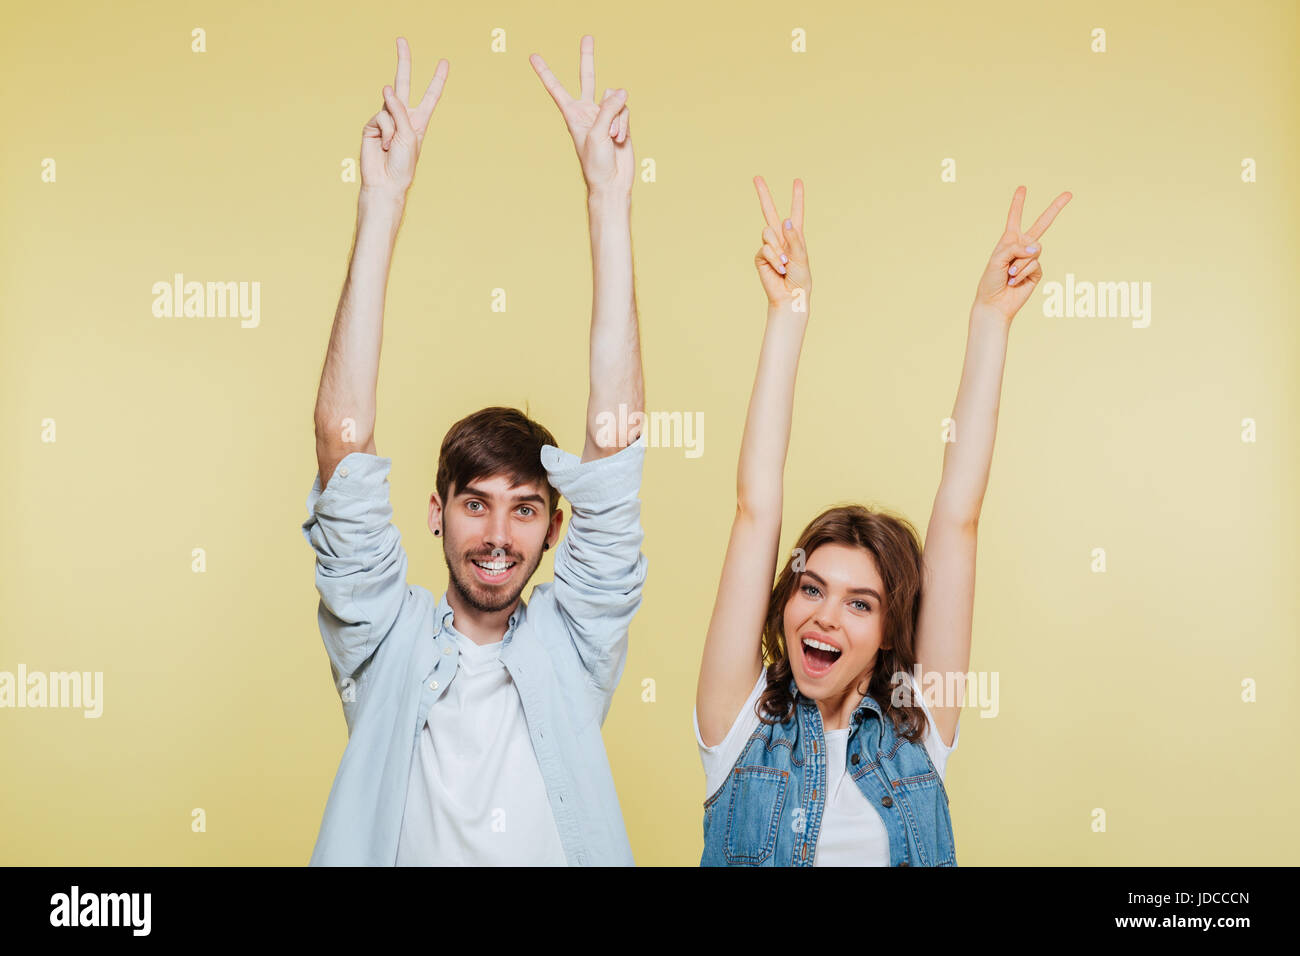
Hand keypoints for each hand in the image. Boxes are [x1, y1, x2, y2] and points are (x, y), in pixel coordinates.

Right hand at [360, 37, 448, 198]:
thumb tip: (386, 87)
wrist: (386, 182)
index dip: (437, 80)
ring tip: (393, 147)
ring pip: (390, 106)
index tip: (444, 63)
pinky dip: (384, 131)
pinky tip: (384, 145)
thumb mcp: (410, 136)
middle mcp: (402, 117)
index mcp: (419, 121)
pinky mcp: (372, 125)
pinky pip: (380, 117)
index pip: (430, 96)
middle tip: (401, 39)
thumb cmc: (403, 164)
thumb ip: (399, 110)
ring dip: (393, 129)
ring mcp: (386, 119)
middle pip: (404, 84)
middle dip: (403, 62)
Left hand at [529, 35, 632, 196]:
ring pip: (615, 99)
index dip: (545, 72)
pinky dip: (624, 125)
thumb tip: (621, 90)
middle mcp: (587, 111)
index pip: (556, 89)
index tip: (533, 57)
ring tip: (612, 138)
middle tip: (587, 37)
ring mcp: (604, 115)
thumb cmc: (596, 163)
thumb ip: (608, 109)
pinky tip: (620, 140)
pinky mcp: (619, 122)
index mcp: (572, 115)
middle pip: (587, 78)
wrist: (612, 182)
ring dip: (616, 118)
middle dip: (587, 58)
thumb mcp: (597, 133)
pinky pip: (625, 111)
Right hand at [753, 176, 809, 310]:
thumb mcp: (802, 256)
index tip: (797, 181)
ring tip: (785, 264)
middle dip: (763, 194)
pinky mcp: (760, 257)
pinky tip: (779, 269)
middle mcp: (780, 238)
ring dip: (778, 249)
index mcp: (794, 236)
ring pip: (767, 232)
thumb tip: (784, 221)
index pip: (795, 213)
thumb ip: (794, 238)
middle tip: (756, 177)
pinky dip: (774, 259)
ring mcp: (769, 246)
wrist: (790, 296)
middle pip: (769, 211)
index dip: (797, 197)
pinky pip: (765, 249)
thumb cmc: (800, 278)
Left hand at [972, 185, 1070, 321]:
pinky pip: (1035, 264)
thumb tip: (1037, 247)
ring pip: (1034, 250)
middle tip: (1069, 194)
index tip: (1022, 188)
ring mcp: (1031, 258)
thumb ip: (1015, 248)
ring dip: (1019, 263)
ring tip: (1009, 274)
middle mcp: (1022, 246)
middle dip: (1055, 208)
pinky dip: (1023, 272)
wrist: (995, 302)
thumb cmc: (991, 280)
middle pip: (1042, 224)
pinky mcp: (1037, 271)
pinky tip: (1015, 281)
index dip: (1018, 203)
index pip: (1015, 218)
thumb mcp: (997, 259)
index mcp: (1009, 240)